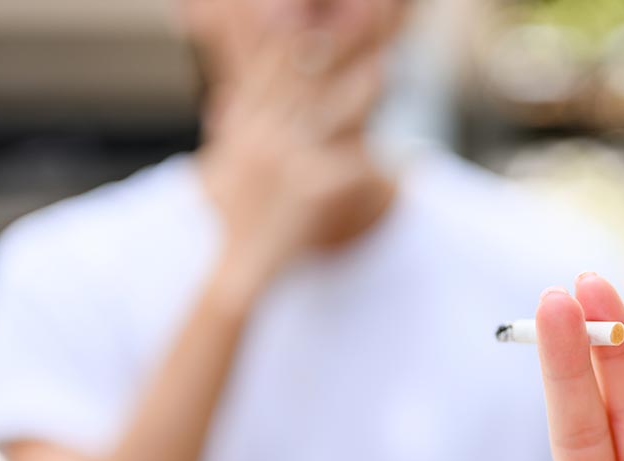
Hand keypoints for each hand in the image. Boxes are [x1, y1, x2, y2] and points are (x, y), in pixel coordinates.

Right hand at [198, 8, 386, 297]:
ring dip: (360, 92)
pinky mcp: (310, 192)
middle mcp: (266, 140)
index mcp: (248, 130)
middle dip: (330, 47)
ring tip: (390, 70)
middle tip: (360, 18)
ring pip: (330, 116)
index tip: (302, 10)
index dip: (286, 38)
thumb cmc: (232, 230)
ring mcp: (287, 164)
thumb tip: (219, 113)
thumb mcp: (218, 176)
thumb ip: (225, 141)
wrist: (235, 272)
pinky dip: (378, 161)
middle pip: (302, 81)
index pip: (268, 72)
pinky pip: (351, 169)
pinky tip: (405, 155)